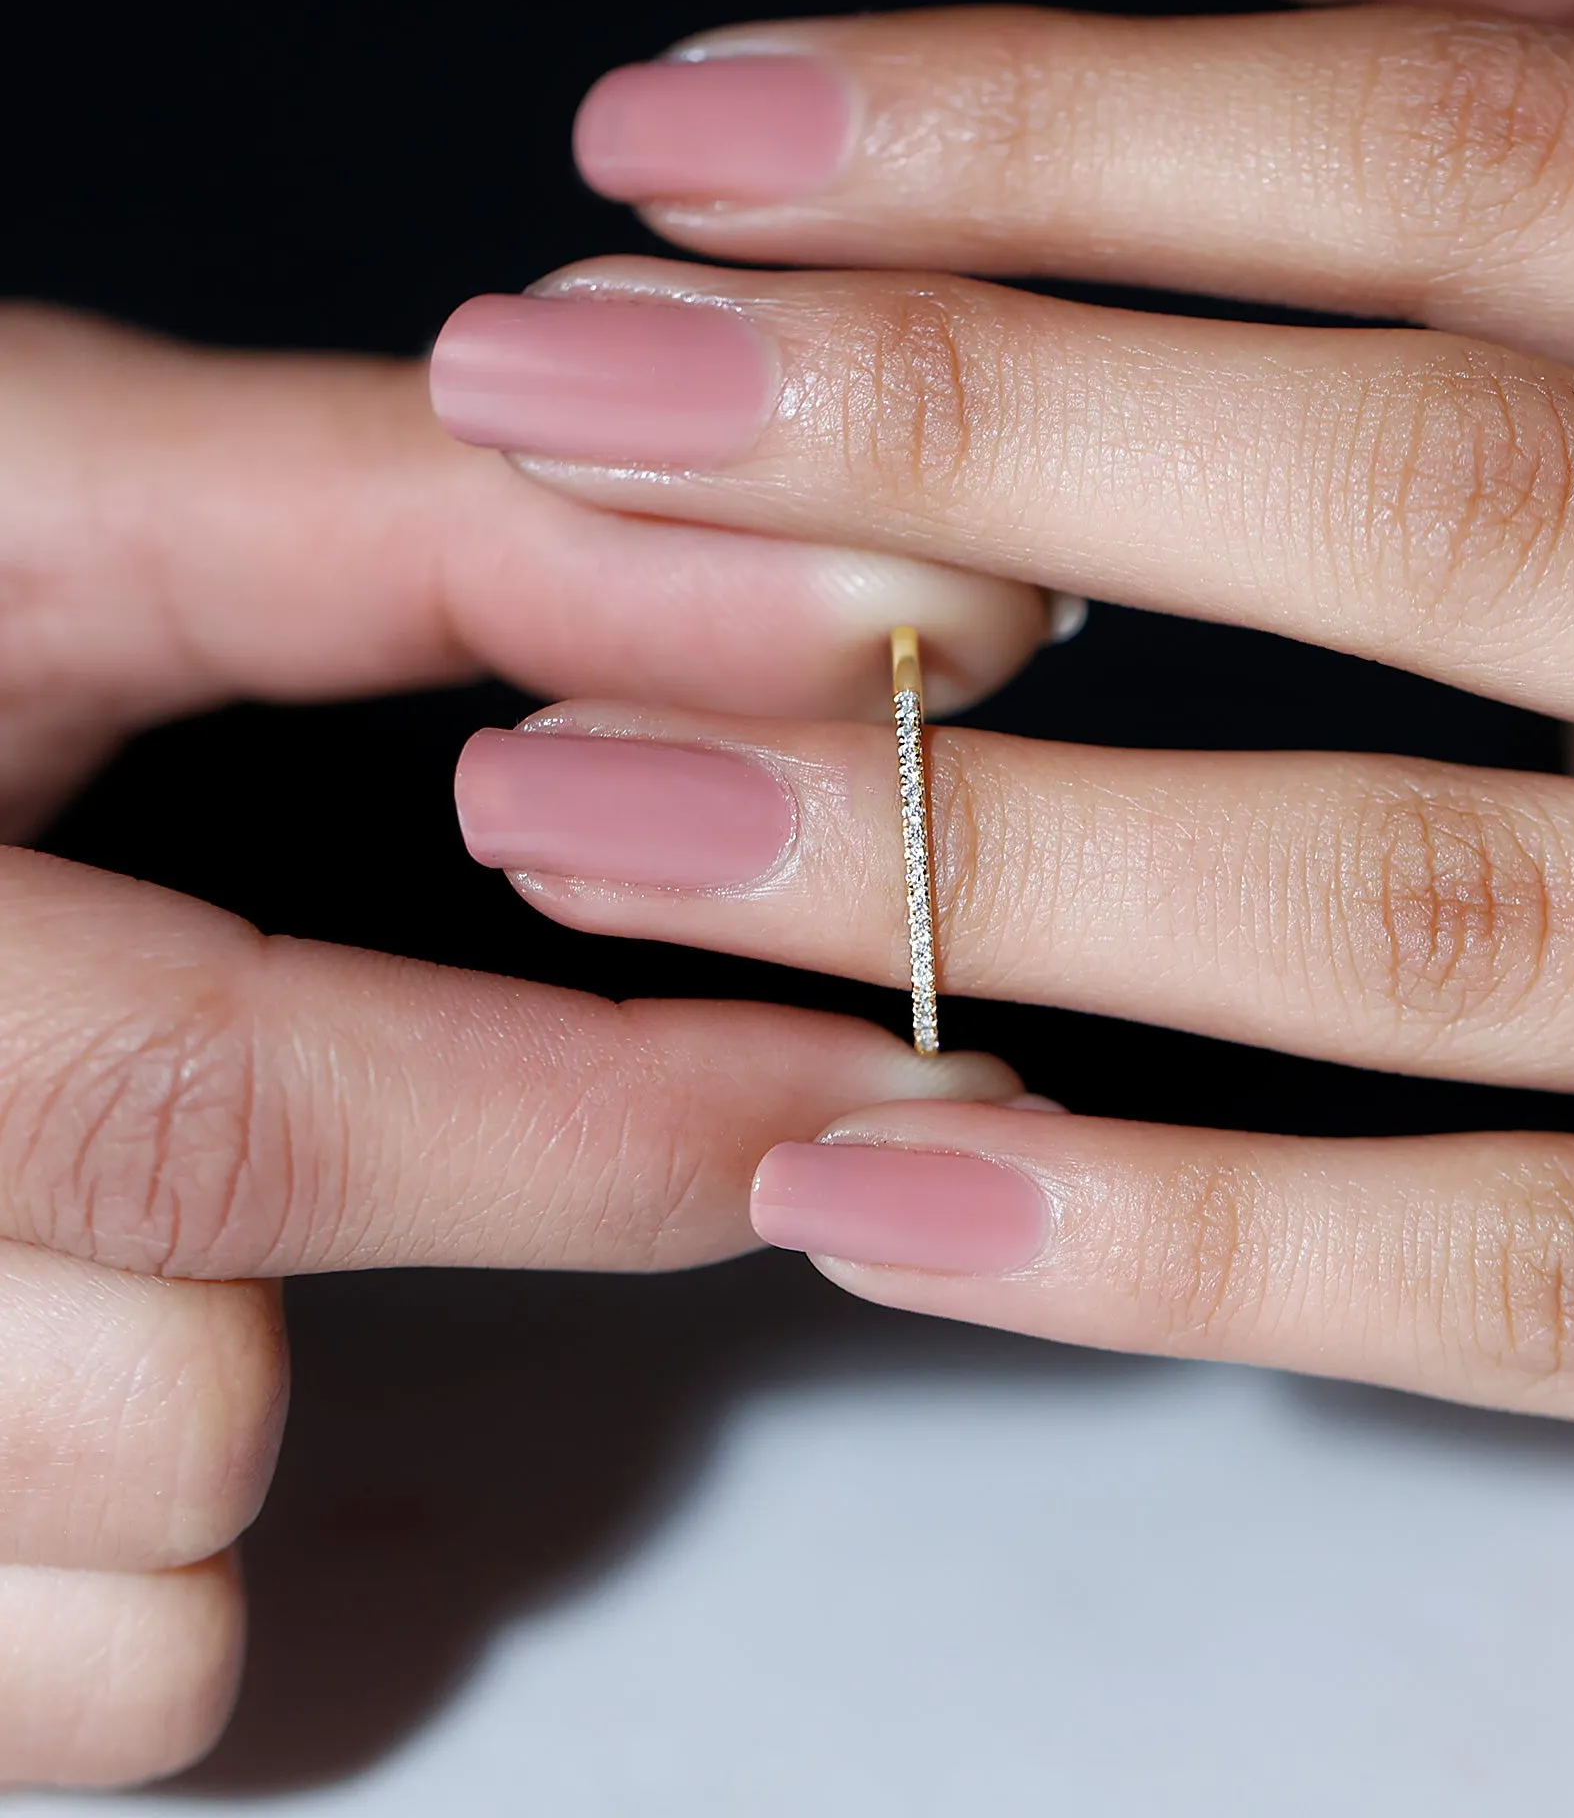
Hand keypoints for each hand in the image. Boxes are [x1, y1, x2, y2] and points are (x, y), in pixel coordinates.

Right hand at [0, 310, 1030, 1788]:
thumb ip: (433, 537)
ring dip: (225, 1399)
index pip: (208, 1103)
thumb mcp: (49, 498)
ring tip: (148, 1180)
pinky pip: (53, 1693)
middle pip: (164, 1413)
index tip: (872, 1094)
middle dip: (407, 1255)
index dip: (592, 1130)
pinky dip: (128, 1551)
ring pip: (120, 1585)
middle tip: (500, 1086)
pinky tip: (68, 1327)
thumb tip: (859, 603)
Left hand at [434, 0, 1573, 1495]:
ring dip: (963, 856)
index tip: (690, 147)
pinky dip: (1169, 1238)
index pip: (1500, 154)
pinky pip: (1510, 1286)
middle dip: (953, 434)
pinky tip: (861, 1177)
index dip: (1065, 135)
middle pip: (1437, 491)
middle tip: (556, 408)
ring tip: (587, 811)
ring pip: (1417, 904)